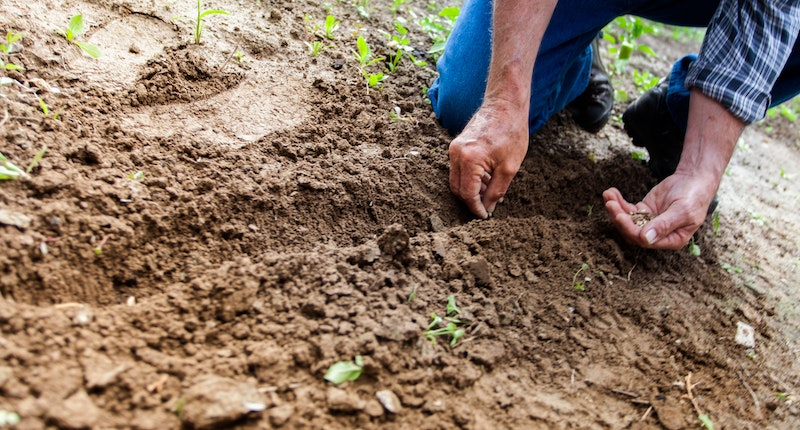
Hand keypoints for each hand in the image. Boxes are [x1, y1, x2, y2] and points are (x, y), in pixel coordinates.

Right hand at [449, 102, 528, 217]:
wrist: (505, 105)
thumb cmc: (511, 132)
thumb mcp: (509, 167)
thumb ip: (496, 191)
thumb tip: (488, 208)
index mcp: (469, 160)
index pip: (467, 194)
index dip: (476, 208)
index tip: (485, 216)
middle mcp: (456, 154)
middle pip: (457, 189)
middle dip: (471, 201)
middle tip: (488, 206)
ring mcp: (454, 149)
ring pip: (457, 180)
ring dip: (471, 189)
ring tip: (491, 190)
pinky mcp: (456, 145)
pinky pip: (459, 169)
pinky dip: (470, 178)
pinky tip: (487, 178)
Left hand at [603, 171, 718, 248]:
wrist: (694, 179)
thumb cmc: (694, 197)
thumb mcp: (682, 211)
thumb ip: (664, 225)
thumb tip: (645, 239)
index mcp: (671, 240)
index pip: (645, 241)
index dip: (630, 230)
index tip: (620, 216)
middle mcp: (658, 235)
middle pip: (632, 232)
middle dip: (619, 218)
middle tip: (610, 204)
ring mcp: (649, 222)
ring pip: (627, 220)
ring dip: (615, 209)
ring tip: (608, 195)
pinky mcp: (644, 210)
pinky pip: (628, 209)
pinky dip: (618, 202)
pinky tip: (611, 192)